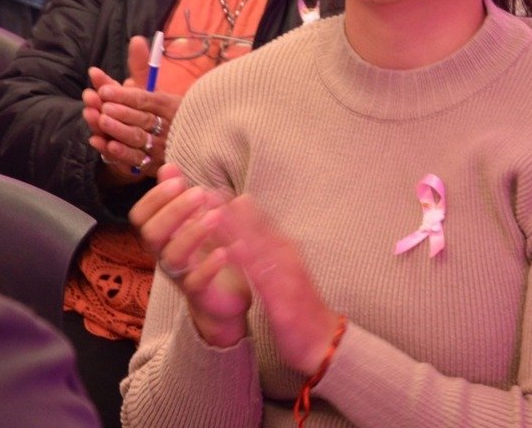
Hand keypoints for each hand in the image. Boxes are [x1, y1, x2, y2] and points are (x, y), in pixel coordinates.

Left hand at [82, 35, 180, 183]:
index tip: (104, 89)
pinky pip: (134, 160)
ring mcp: (161, 147)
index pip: (147, 100)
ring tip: (100, 120)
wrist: (179, 142)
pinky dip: (117, 152)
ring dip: (117, 130)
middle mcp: (168, 126)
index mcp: (170, 104)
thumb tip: (135, 39)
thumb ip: (140, 66)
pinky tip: (101, 143)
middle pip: (143, 119)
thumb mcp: (152, 88)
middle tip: (102, 106)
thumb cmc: (159, 110)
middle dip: (121, 112)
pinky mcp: (153, 165)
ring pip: (138, 139)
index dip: (125, 95)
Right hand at [130, 165, 250, 346]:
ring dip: (194, 233)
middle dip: (174, 211)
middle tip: (200, 193)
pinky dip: (209, 265)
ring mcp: (179, 274)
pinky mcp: (198, 292)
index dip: (154, 198)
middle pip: (152, 234)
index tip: (178, 180)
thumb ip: (180, 195)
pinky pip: (196, 281)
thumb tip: (167, 166)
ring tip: (217, 216)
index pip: (141, 216)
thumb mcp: (194, 219)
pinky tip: (225, 251)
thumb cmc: (205, 251)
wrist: (224, 297)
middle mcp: (164, 253)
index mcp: (162, 234)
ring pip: (173, 256)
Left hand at [214, 194, 343, 374]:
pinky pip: (263, 275)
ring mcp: (287, 275)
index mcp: (286, 251)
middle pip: (256, 228)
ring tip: (212, 212)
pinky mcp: (284, 298)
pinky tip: (231, 249)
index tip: (212, 190)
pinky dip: (248, 259)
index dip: (235, 206)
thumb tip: (246, 236)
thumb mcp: (284, 276)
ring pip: (258, 244)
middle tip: (205, 191)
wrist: (326, 342)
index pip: (258, 222)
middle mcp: (288, 256)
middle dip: (231, 209)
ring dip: (236, 227)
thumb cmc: (301, 308)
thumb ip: (268, 255)